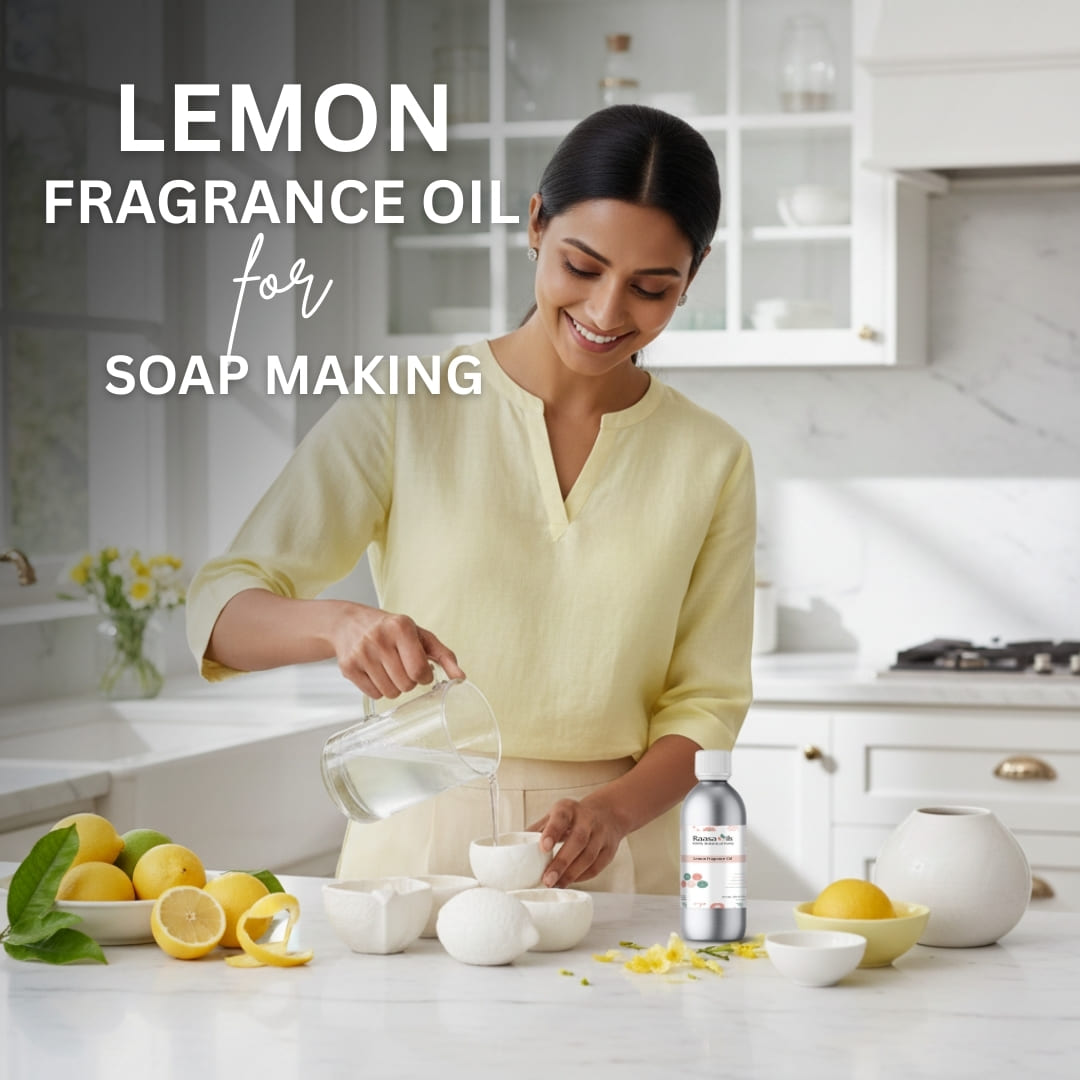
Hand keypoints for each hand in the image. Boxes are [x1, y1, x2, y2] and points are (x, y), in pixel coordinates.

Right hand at [329, 604, 463, 698]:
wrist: (349, 622)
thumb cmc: (391, 630)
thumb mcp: (420, 635)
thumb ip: (444, 656)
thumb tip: (461, 678)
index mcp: (400, 627)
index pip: (419, 669)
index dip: (425, 676)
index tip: (421, 670)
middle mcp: (379, 638)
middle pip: (406, 684)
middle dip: (410, 681)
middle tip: (403, 667)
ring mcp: (361, 653)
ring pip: (390, 693)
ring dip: (395, 687)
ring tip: (390, 670)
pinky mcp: (348, 667)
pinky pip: (374, 694)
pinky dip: (379, 689)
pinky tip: (376, 672)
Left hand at [527, 796, 626, 887]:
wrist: (607, 814)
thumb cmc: (572, 818)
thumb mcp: (555, 815)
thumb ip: (537, 830)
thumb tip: (513, 849)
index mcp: (569, 809)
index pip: (561, 818)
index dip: (552, 832)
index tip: (543, 848)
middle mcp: (587, 819)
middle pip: (578, 840)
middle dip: (562, 862)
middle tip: (547, 879)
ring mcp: (601, 834)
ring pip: (589, 856)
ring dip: (572, 874)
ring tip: (556, 885)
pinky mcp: (609, 850)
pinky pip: (596, 866)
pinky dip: (582, 877)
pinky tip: (569, 882)